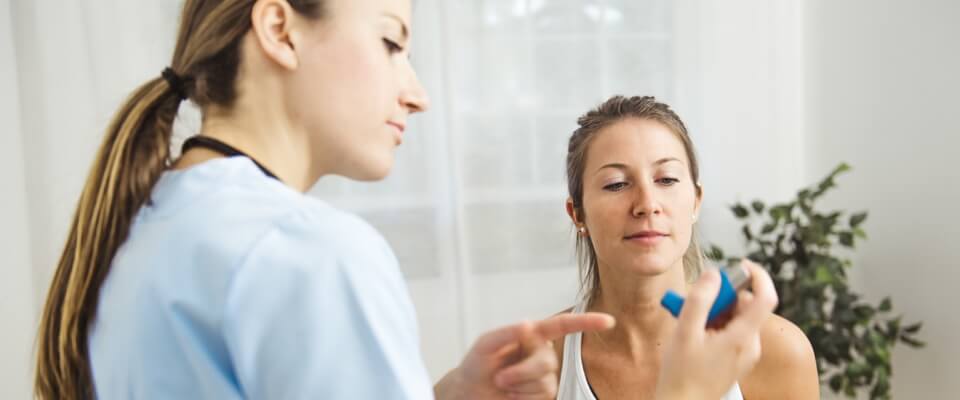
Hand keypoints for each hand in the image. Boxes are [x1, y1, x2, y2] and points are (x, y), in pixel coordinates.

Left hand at [435, 313, 614, 399]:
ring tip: (503, 385)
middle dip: (522, 372)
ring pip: (546, 383)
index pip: (562, 326)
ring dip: (520, 387)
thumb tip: (528, 324)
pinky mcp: (543, 396)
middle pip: (548, 362)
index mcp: (532, 335)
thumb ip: (505, 333)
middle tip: (500, 377)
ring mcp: (544, 376)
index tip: (608, 321)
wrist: (469, 393)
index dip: (586, 323)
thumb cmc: (476, 365)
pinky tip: (511, 396)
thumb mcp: (485, 344)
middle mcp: (542, 354)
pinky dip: (523, 398)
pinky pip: (544, 397)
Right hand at [655, 260, 778, 399]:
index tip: (740, 265)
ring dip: (715, 311)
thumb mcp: (685, 332)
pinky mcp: (736, 359)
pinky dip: (714, 324)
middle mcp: (750, 345)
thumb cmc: (682, 376)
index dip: (757, 275)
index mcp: (743, 337)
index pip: (766, 297)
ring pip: (737, 318)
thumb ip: (700, 299)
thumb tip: (713, 274)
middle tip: (696, 299)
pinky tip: (694, 333)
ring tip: (689, 321)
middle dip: (722, 296)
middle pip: (746, 305)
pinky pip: (731, 331)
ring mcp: (744, 353)